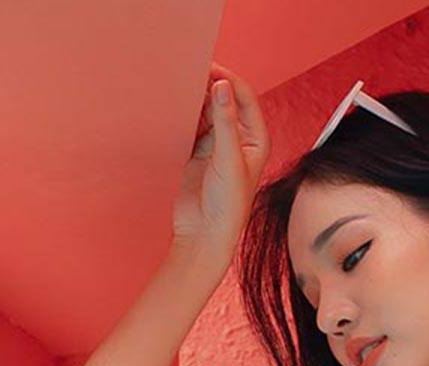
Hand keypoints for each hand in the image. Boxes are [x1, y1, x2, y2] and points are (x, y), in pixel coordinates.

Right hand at [172, 61, 269, 253]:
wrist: (204, 235)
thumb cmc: (228, 205)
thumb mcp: (228, 159)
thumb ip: (224, 121)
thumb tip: (222, 86)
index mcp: (256, 139)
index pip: (245, 98)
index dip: (228, 79)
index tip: (208, 67)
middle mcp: (238, 140)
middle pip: (224, 101)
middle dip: (208, 87)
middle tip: (189, 73)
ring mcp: (217, 146)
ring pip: (206, 112)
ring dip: (194, 101)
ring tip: (179, 88)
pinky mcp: (197, 153)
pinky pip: (191, 126)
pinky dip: (183, 116)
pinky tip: (173, 107)